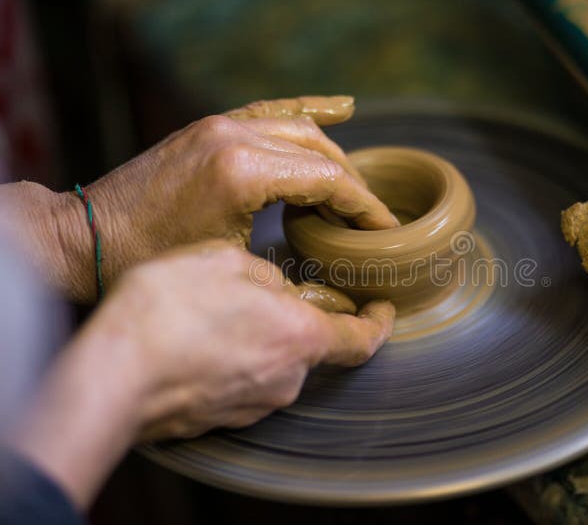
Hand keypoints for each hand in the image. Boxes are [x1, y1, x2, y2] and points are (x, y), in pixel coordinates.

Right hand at [10, 240, 393, 507]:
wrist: (113, 372)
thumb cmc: (169, 308)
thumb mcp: (226, 260)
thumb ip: (267, 274)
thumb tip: (278, 287)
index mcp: (300, 335)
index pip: (361, 338)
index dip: (377, 323)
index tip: (383, 310)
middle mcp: (286, 378)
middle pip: (309, 347)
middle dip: (295, 320)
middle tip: (263, 295)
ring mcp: (253, 404)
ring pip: (272, 364)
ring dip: (259, 341)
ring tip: (217, 316)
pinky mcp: (221, 419)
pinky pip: (241, 384)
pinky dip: (233, 362)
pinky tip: (200, 342)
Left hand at [46, 95, 397, 301]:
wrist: (85, 238)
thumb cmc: (150, 260)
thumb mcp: (226, 266)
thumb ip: (287, 257)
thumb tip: (332, 271)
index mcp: (244, 172)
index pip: (330, 179)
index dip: (365, 206)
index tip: (385, 229)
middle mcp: (236, 137)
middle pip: (321, 152)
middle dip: (353, 186)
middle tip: (371, 220)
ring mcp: (221, 125)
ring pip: (302, 130)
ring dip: (335, 155)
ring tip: (357, 188)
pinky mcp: (210, 127)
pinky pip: (273, 110)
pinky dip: (310, 110)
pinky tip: (342, 107)